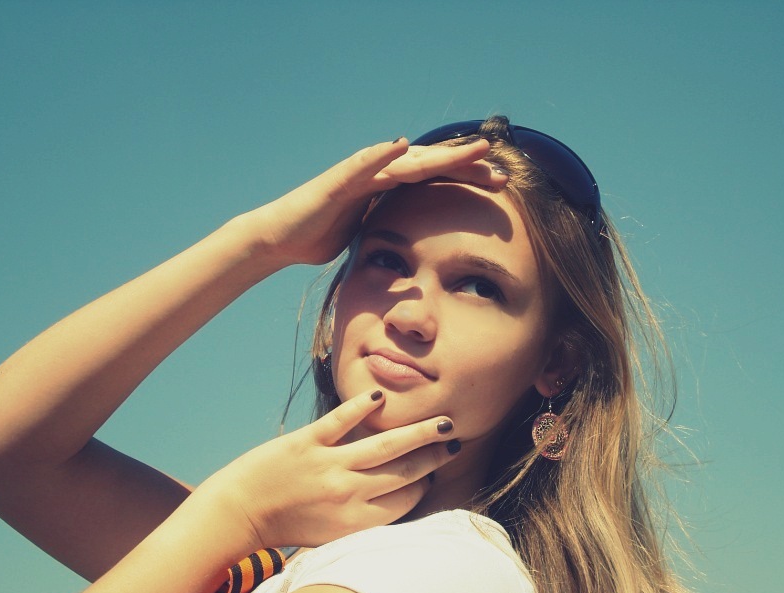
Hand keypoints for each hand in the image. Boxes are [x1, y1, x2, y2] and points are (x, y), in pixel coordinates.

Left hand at [196, 389, 458, 549]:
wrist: (238, 513)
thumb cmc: (285, 525)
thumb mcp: (330, 534)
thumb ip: (363, 516)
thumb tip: (398, 493)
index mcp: (354, 522)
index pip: (405, 499)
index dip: (424, 483)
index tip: (433, 471)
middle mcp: (347, 494)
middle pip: (404, 472)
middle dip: (434, 456)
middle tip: (454, 440)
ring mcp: (327, 465)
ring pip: (384, 446)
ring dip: (417, 433)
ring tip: (442, 422)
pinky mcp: (306, 441)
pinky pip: (340, 420)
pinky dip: (361, 407)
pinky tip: (380, 397)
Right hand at [254, 138, 506, 265]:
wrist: (282, 238)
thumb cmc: (322, 235)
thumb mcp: (369, 234)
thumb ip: (391, 229)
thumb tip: (418, 256)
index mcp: (389, 188)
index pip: (435, 179)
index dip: (466, 179)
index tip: (499, 186)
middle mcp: (379, 174)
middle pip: (430, 165)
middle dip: (466, 166)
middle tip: (501, 169)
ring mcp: (359, 174)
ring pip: (407, 161)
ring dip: (441, 155)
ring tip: (473, 149)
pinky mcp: (337, 181)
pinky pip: (362, 165)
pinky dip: (381, 155)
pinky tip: (402, 146)